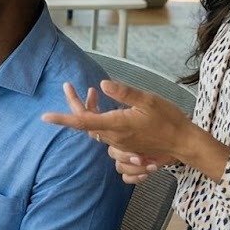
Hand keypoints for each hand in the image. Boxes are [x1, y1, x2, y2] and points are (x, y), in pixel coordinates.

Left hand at [43, 80, 228, 180]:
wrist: (184, 143)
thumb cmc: (168, 119)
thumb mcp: (148, 100)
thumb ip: (125, 93)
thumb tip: (103, 83)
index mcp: (117, 125)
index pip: (83, 122)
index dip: (63, 119)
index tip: (45, 117)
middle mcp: (114, 137)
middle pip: (85, 123)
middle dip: (75, 105)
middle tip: (69, 87)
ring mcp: (120, 144)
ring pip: (95, 128)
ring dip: (89, 111)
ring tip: (93, 94)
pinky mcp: (125, 146)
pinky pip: (105, 134)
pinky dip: (100, 121)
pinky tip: (106, 110)